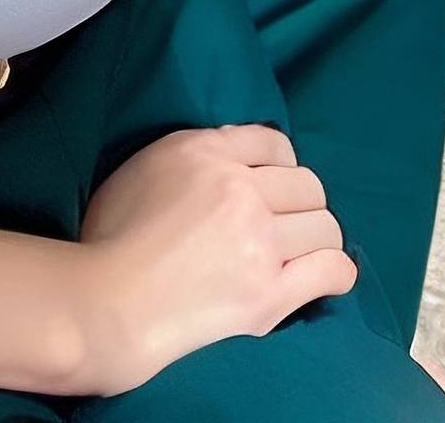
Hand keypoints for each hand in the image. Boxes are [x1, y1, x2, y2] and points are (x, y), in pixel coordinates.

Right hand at [65, 123, 357, 397]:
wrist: (110, 304)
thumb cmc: (111, 235)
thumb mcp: (144, 165)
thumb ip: (193, 152)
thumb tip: (230, 157)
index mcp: (204, 152)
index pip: (272, 141)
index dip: (277, 162)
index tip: (269, 183)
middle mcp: (239, 189)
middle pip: (307, 183)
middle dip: (299, 201)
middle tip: (281, 222)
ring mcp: (259, 243)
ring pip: (325, 225)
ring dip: (317, 236)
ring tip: (299, 250)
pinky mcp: (270, 294)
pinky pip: (332, 270)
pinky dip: (335, 270)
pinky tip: (323, 274)